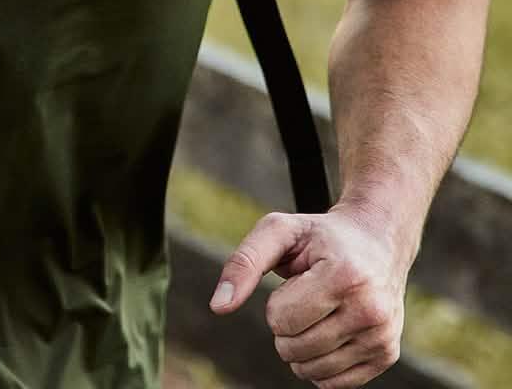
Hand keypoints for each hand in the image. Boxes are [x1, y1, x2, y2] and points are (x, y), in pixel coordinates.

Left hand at [209, 207, 411, 388]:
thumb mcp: (278, 231)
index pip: (281, 319)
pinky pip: (334, 384)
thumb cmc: (318, 236)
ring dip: (300, 346)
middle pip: (295, 348)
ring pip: (314, 370)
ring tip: (316, 313)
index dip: (275, 301)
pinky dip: (320, 364)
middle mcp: (371, 309)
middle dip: (284, 325)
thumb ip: (243, 264)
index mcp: (344, 275)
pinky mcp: (388, 355)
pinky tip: (328, 332)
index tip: (294, 280)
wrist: (377, 240)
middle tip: (302, 298)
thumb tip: (218, 307)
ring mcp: (382, 336)